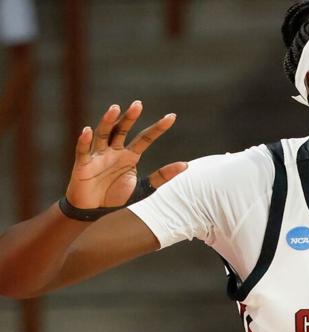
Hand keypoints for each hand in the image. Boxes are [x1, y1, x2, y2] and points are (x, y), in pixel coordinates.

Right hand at [67, 101, 186, 208]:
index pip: (145, 138)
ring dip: (108, 121)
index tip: (172, 117)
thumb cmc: (116, 197)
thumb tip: (186, 164)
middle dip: (130, 117)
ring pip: (103, 134)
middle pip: (122, 130)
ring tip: (115, 108)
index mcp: (129, 156)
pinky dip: (84, 140)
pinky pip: (83, 150)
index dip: (158, 128)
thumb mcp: (143, 188)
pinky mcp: (83, 164)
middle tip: (139, 104)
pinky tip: (88, 130)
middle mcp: (114, 151)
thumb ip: (162, 176)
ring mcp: (98, 156)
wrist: (94, 211)